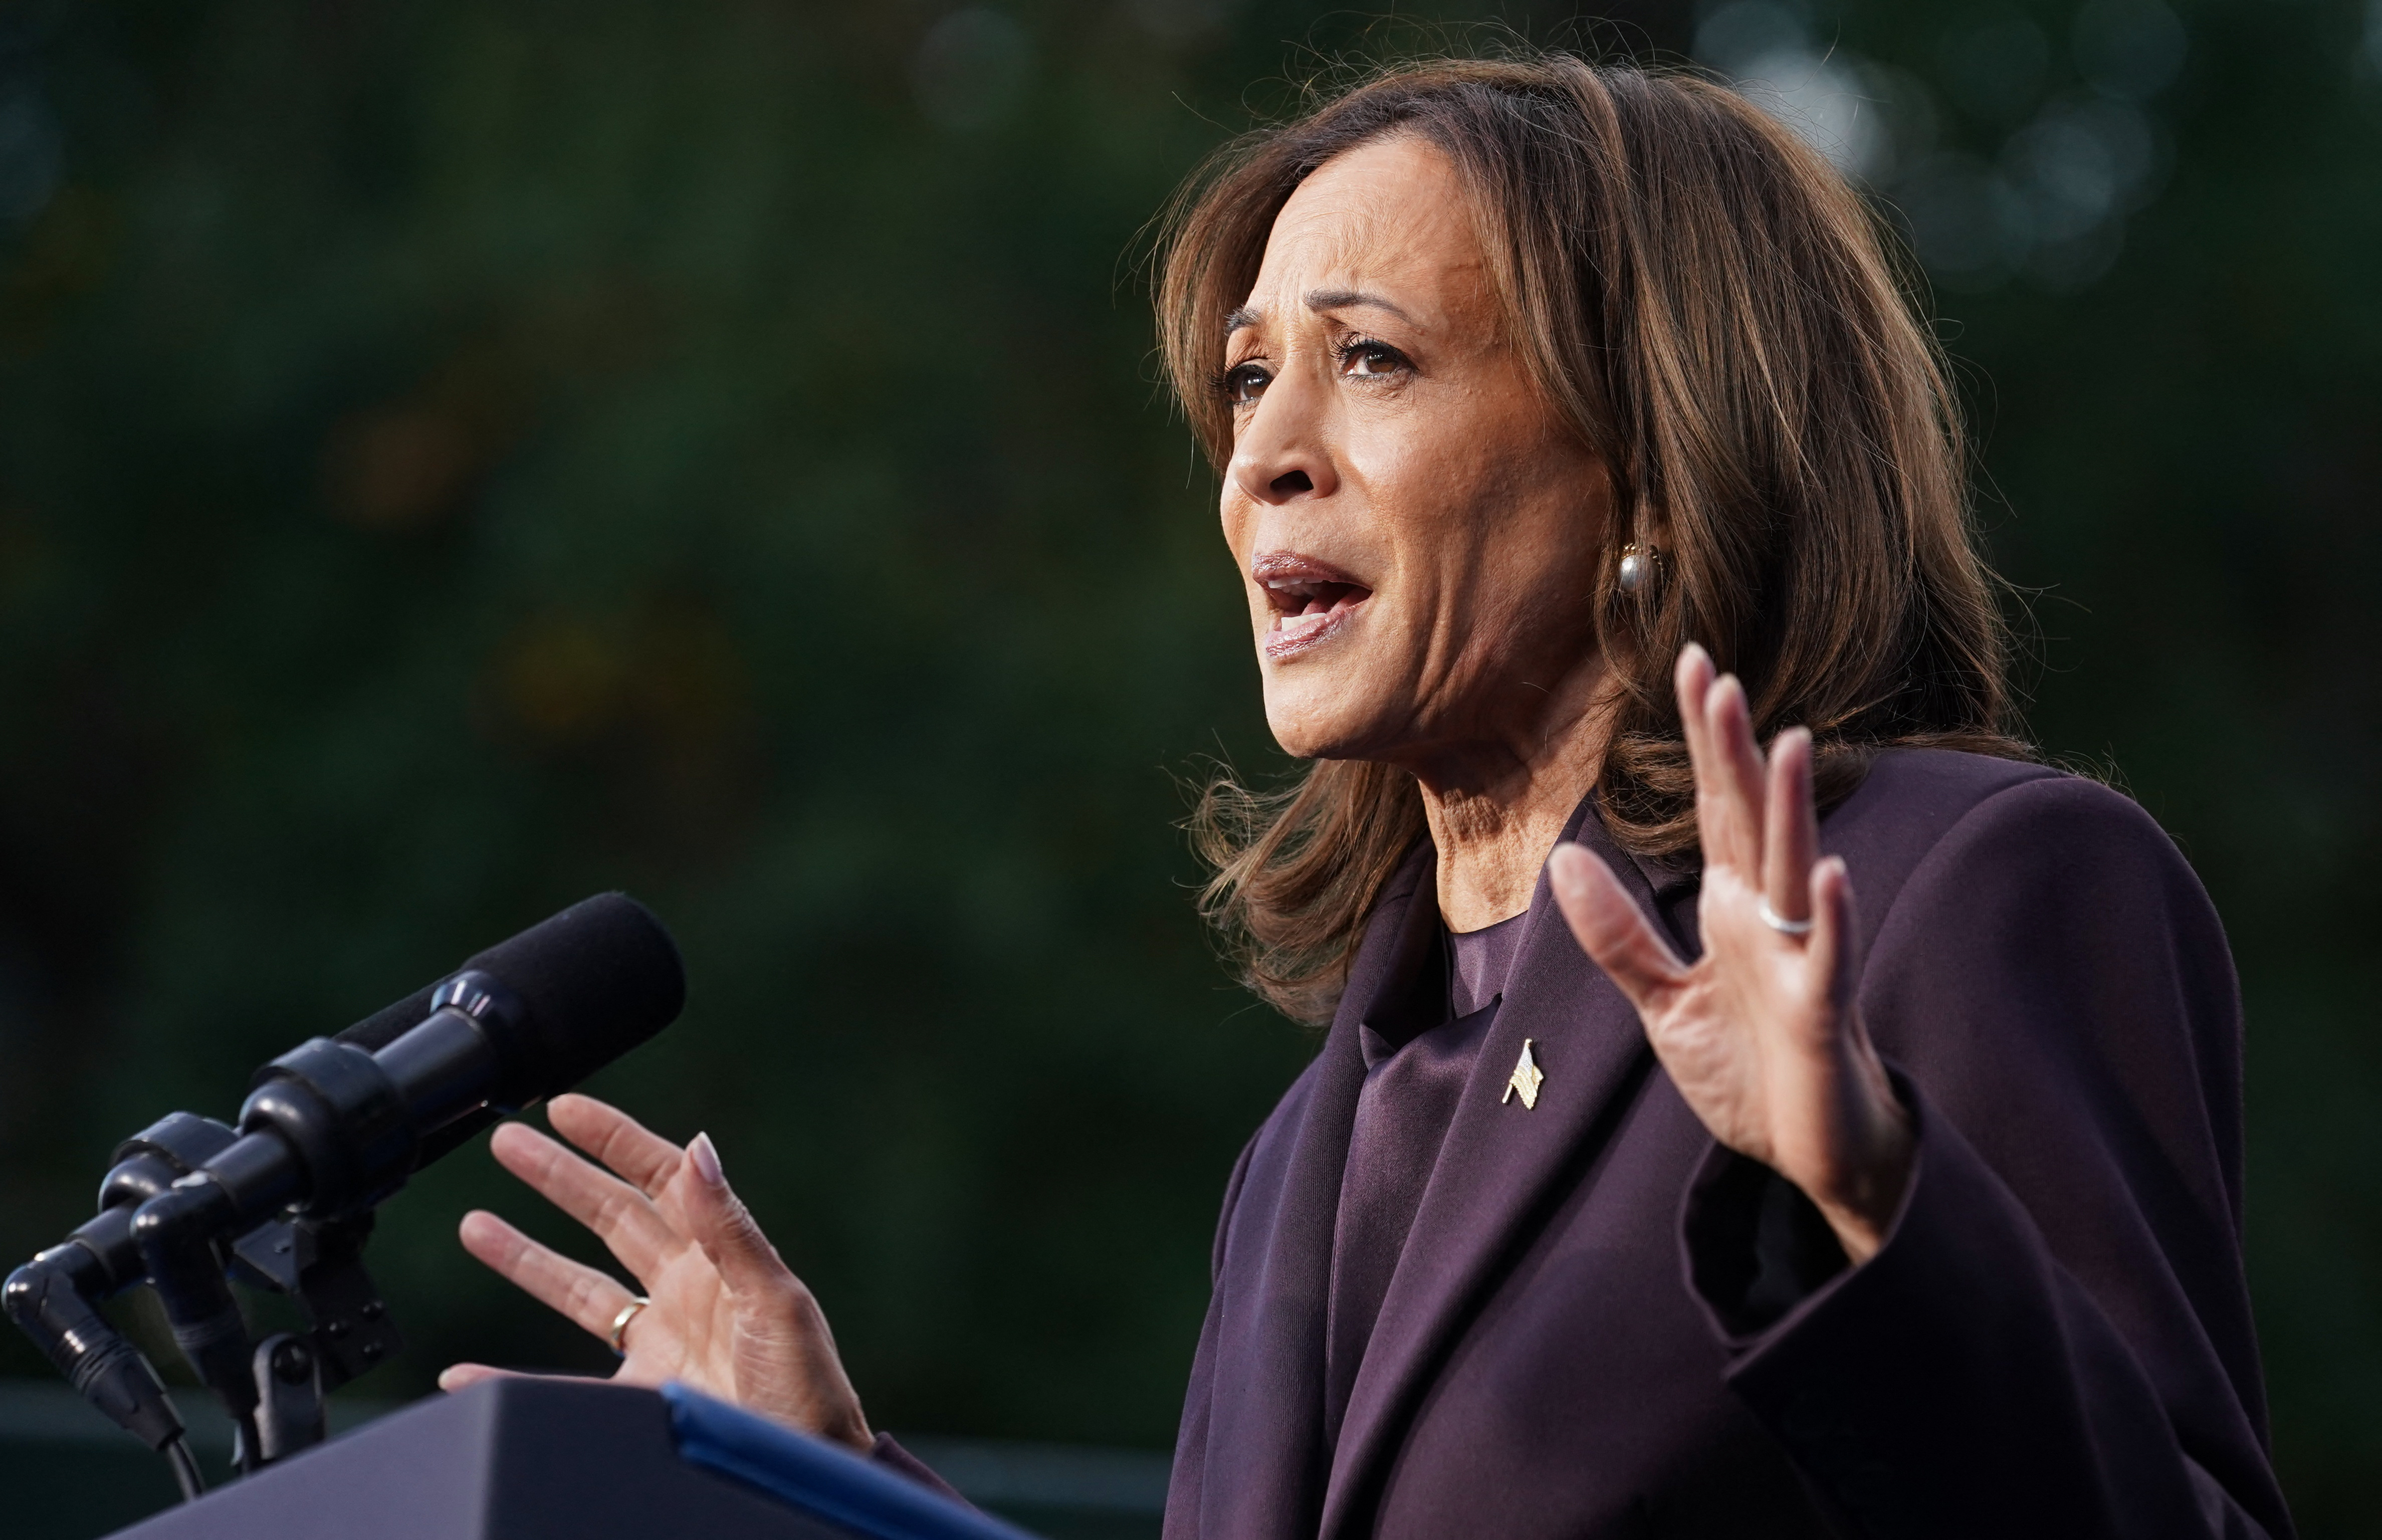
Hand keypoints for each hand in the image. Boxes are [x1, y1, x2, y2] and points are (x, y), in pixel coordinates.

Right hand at [437, 1094, 871, 1450]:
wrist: (809, 1471)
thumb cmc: (810, 1391)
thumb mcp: (774, 1301)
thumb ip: (730, 1229)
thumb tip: (699, 1148)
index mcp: (719, 1259)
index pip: (659, 1180)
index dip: (614, 1140)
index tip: (566, 1108)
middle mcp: (684, 1292)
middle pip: (609, 1219)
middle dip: (558, 1178)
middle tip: (506, 1142)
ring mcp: (657, 1344)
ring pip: (576, 1288)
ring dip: (525, 1257)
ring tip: (474, 1224)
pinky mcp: (635, 1399)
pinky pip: (557, 1385)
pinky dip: (506, 1379)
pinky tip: (465, 1374)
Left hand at [1548, 644, 1912, 1261]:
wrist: (1805, 1154)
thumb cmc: (1747, 1072)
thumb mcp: (1661, 1001)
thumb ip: (1616, 935)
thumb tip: (1563, 859)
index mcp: (1730, 909)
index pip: (1715, 806)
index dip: (1704, 739)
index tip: (1692, 664)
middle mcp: (1768, 919)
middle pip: (1748, 818)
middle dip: (1734, 751)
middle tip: (1719, 675)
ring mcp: (1799, 962)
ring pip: (1794, 870)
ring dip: (1791, 810)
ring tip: (1790, 741)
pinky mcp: (1822, 1015)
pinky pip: (1829, 959)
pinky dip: (1831, 917)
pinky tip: (1828, 873)